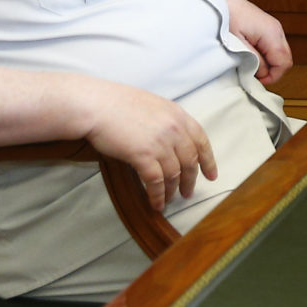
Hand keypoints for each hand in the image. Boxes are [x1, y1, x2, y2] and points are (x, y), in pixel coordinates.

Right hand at [81, 83, 217, 208]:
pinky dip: (158, 196)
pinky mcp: (144, 156)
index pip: (201, 140)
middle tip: (187, 193)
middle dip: (190, 180)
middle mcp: (174, 129)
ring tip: (169, 200)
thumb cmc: (115, 103)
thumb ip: (166, 121)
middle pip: (190, 161)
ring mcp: (161, 143)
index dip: (208, 160)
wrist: (95, 105)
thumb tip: (170, 140)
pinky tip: (156, 204)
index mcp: (178, 114)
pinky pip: (156, 182)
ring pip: (174, 174)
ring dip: (172, 191)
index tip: (211, 175)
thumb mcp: (151, 105)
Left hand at [222, 0, 292, 82]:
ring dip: (269, 63)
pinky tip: (251, 55)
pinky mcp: (265, 27)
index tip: (258, 81)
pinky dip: (266, 55)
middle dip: (273, 71)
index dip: (273, 76)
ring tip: (251, 65)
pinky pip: (273, 46)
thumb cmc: (224, 18)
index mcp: (272, 33)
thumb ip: (254, 60)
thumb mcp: (238, 45)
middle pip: (285, 58)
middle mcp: (276, 29)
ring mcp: (272, 27)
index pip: (284, 63)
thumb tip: (263, 72)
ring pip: (280, 53)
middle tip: (255, 76)